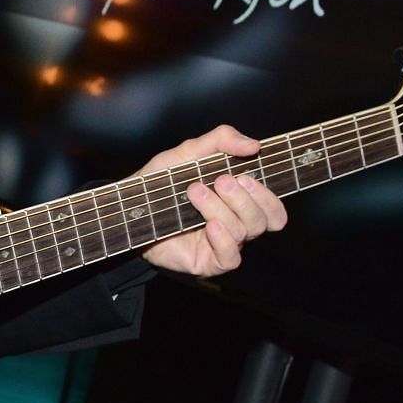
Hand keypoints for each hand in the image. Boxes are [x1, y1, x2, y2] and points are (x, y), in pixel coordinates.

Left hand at [139, 125, 287, 276]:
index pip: (273, 207)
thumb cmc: (160, 181)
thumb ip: (221, 141)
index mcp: (239, 202)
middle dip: (244, 198)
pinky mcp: (208, 261)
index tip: (245, 174)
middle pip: (264, 219)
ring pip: (244, 231)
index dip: (267, 194)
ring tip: (194, 191)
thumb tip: (255, 145)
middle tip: (220, 180)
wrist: (129, 208)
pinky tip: (209, 225)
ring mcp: (224, 244)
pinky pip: (231, 257)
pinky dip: (224, 239)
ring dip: (220, 208)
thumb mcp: (189, 152)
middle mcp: (237, 224)